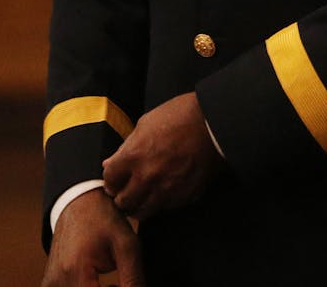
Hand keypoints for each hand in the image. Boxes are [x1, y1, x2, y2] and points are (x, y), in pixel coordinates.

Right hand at [42, 188, 144, 286]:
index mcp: (75, 271)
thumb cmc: (105, 220)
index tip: (124, 284)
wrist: (79, 203)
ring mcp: (50, 284)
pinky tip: (96, 282)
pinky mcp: (48, 284)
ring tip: (112, 283)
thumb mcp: (127, 245)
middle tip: (120, 283)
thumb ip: (132, 278)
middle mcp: (56, 281)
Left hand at [102, 92, 221, 220]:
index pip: (109, 181)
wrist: (217, 121)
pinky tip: (167, 191)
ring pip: (144, 211)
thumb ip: (127, 146)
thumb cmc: (182, 115)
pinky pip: (168, 207)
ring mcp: (167, 189)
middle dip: (124, 196)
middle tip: (129, 191)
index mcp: (133, 157)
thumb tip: (110, 163)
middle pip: (123, 201)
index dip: (112, 180)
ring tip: (146, 197)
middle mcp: (147, 177)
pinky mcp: (186, 195)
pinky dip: (164, 202)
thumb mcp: (147, 123)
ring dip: (141, 205)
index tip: (117, 179)